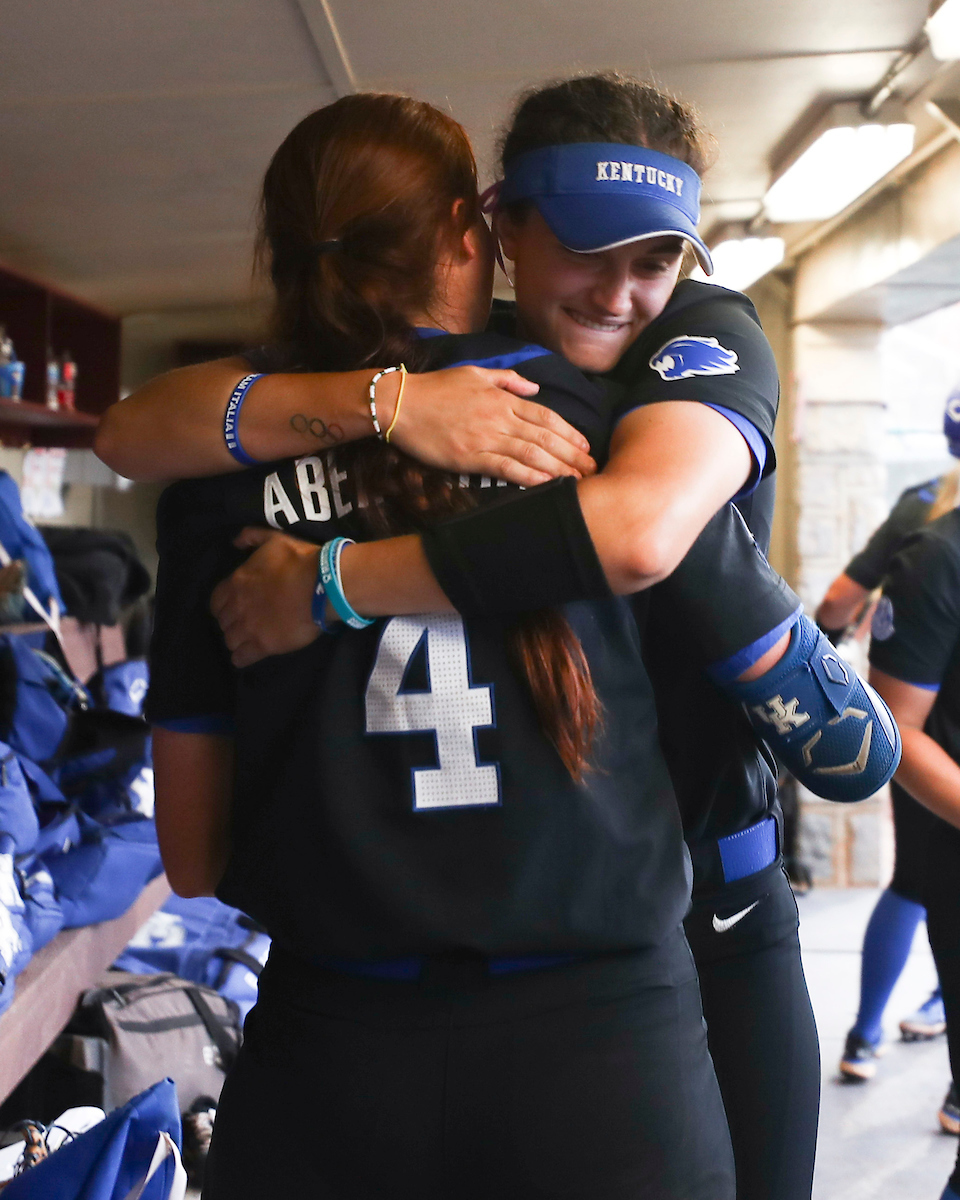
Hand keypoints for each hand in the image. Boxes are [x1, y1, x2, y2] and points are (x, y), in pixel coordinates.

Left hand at [210, 528, 321, 667]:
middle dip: (232, 623)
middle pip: (223, 623)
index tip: (235, 607)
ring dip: (237, 640)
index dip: (224, 606)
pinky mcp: (264, 645)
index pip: (216, 602)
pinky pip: (241, 658)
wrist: (322, 585)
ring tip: (249, 640)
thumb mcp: (274, 539)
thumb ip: (252, 537)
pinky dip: (242, 658)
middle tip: (246, 623)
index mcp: (237, 582)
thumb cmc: (300, 561)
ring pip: (229, 640)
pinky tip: (249, 655)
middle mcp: (237, 607)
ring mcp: (249, 628)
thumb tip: (235, 541)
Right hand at [389, 366, 595, 485]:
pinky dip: (530, 477)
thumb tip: (534, 387)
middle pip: (546, 437)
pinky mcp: (470, 457)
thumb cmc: (435, 388)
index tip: (586, 446)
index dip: (569, 432)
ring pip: (532, 454)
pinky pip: (507, 467)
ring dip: (559, 469)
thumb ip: (507, 380)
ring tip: (578, 482)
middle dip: (572, 455)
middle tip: (593, 469)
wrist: (400, 403)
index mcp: (502, 398)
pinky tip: (548, 485)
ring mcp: (486, 438)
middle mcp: (499, 417)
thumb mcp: (475, 373)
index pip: (545, 416)